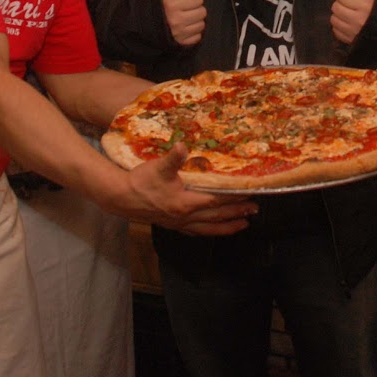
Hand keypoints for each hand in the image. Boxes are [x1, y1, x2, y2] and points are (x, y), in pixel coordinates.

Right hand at [127, 145, 254, 235]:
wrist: (120, 198)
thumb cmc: (141, 181)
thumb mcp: (158, 167)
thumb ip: (174, 157)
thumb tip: (183, 145)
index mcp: (185, 203)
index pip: (216, 200)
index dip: (234, 197)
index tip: (250, 193)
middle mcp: (185, 216)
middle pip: (217, 216)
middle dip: (237, 213)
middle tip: (255, 210)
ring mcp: (179, 223)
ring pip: (208, 228)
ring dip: (227, 226)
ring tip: (243, 225)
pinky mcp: (172, 225)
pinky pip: (195, 231)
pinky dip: (208, 231)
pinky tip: (213, 231)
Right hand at [160, 0, 206, 47]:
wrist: (144, 24)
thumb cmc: (157, 4)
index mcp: (173, 5)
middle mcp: (177, 20)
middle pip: (202, 12)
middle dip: (195, 9)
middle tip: (186, 9)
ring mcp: (180, 33)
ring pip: (202, 24)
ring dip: (196, 21)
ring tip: (186, 18)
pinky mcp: (181, 43)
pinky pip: (198, 37)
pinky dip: (193, 32)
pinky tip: (185, 28)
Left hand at [330, 0, 376, 45]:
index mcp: (364, 5)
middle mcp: (357, 19)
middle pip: (336, 7)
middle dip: (342, 5)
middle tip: (351, 7)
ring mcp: (353, 31)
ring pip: (334, 19)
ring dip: (339, 16)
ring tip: (349, 16)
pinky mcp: (350, 41)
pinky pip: (335, 31)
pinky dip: (340, 27)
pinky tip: (348, 25)